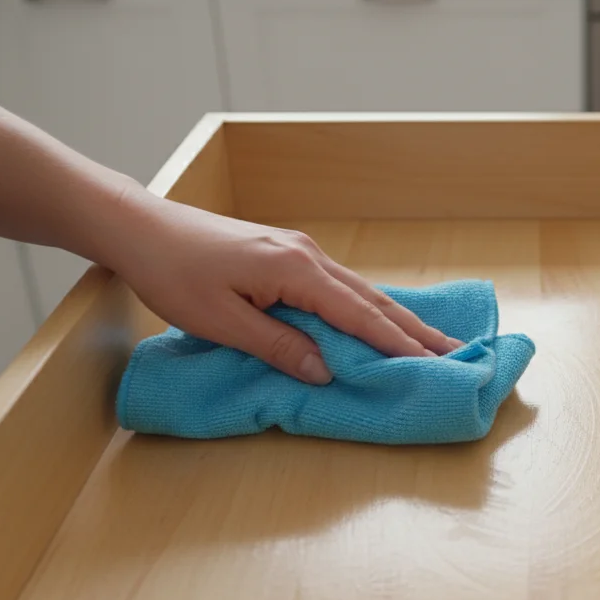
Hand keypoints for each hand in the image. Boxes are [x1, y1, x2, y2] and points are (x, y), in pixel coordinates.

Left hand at [105, 194, 460, 384]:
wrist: (141, 227)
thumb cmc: (173, 274)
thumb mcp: (221, 321)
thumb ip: (278, 346)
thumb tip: (327, 372)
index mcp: (296, 270)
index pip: (359, 315)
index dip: (397, 344)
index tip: (435, 365)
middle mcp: (308, 255)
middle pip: (372, 299)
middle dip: (415, 330)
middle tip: (457, 353)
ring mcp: (300, 250)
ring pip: (360, 290)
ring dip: (397, 318)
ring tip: (432, 341)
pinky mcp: (288, 253)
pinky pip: (342, 285)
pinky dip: (369, 306)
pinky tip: (381, 318)